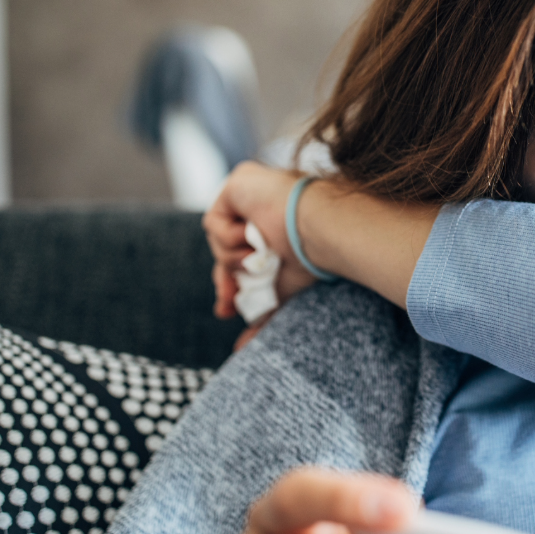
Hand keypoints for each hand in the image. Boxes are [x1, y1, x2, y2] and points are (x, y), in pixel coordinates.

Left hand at [203, 162, 317, 326]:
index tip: (228, 310)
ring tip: (259, 257)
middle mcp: (261, 206)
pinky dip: (230, 239)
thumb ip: (262, 313)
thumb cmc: (312, 259)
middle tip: (228, 304)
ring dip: (235, 258)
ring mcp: (248, 193)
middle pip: (224, 248)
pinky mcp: (237, 183)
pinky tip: (254, 238)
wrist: (320, 231)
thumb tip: (240, 349)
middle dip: (224, 279)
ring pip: (217, 240)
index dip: (231, 282)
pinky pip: (215, 222)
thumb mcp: (281, 291)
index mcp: (274, 227)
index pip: (240, 256)